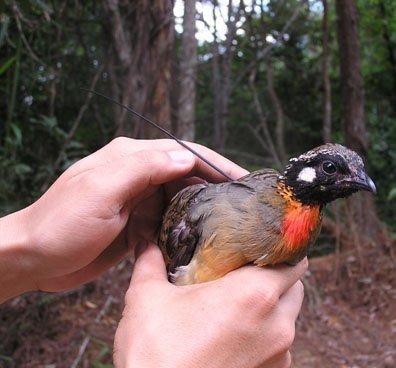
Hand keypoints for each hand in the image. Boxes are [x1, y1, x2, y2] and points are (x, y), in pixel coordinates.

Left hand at [0, 137, 247, 300]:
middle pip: (188, 174)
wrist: (31, 258)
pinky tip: (202, 240)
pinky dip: (186, 228)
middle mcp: (138, 174)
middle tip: (245, 207)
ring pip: (182, 199)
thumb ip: (142, 169)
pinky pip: (170, 220)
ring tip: (231, 225)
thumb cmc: (60, 223)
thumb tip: (185, 158)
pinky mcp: (137, 222)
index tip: (244, 181)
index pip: (184, 153)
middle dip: (217, 187)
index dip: (217, 164)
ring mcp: (138, 199)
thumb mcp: (101, 191)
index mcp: (131, 157)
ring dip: (204, 210)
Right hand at [114, 242, 305, 367]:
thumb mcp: (146, 301)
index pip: (292, 261)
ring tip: (237, 311)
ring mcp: (279, 355)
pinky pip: (279, 348)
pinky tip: (234, 339)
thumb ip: (150, 264)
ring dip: (271, 311)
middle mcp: (277, 324)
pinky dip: (264, 339)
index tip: (259, 252)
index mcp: (255, 294)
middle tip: (245, 278)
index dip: (279, 253)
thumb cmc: (156, 355)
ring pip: (288, 319)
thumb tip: (146, 244)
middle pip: (294, 288)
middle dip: (275, 281)